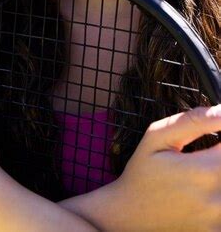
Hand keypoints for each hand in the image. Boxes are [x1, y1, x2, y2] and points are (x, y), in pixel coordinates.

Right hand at [107, 105, 220, 231]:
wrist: (130, 215)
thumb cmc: (143, 172)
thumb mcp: (157, 136)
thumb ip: (194, 121)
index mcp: (204, 171)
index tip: (211, 139)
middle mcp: (217, 199)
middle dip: (217, 156)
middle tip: (202, 156)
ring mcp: (218, 220)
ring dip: (217, 172)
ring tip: (197, 174)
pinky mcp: (216, 231)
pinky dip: (216, 194)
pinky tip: (201, 192)